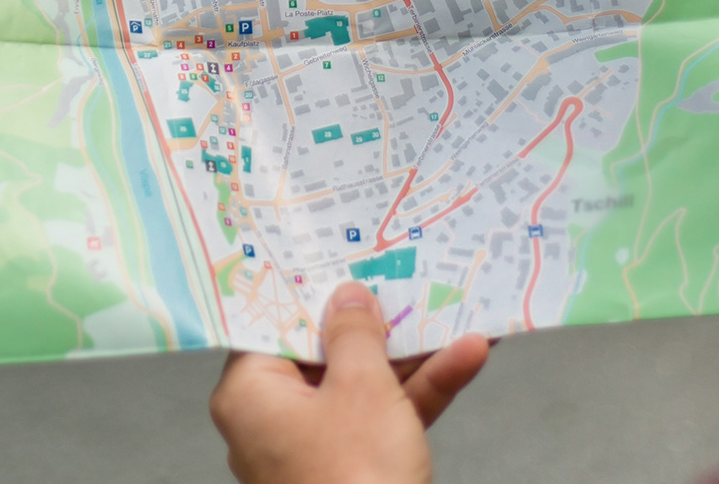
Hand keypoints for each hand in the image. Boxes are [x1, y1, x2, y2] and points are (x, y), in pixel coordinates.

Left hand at [208, 282, 490, 483]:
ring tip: (454, 309)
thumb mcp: (362, 386)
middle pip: (324, 354)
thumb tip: (346, 295)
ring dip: (413, 353)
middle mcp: (272, 420)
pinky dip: (420, 391)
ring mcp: (315, 449)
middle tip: (400, 274)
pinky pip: (384, 419)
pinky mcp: (354, 470)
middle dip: (374, 321)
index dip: (308, 292)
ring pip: (363, 385)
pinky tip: (468, 357)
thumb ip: (355, 333)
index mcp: (249, 394)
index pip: (272, 327)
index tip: (335, 256)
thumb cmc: (355, 473)